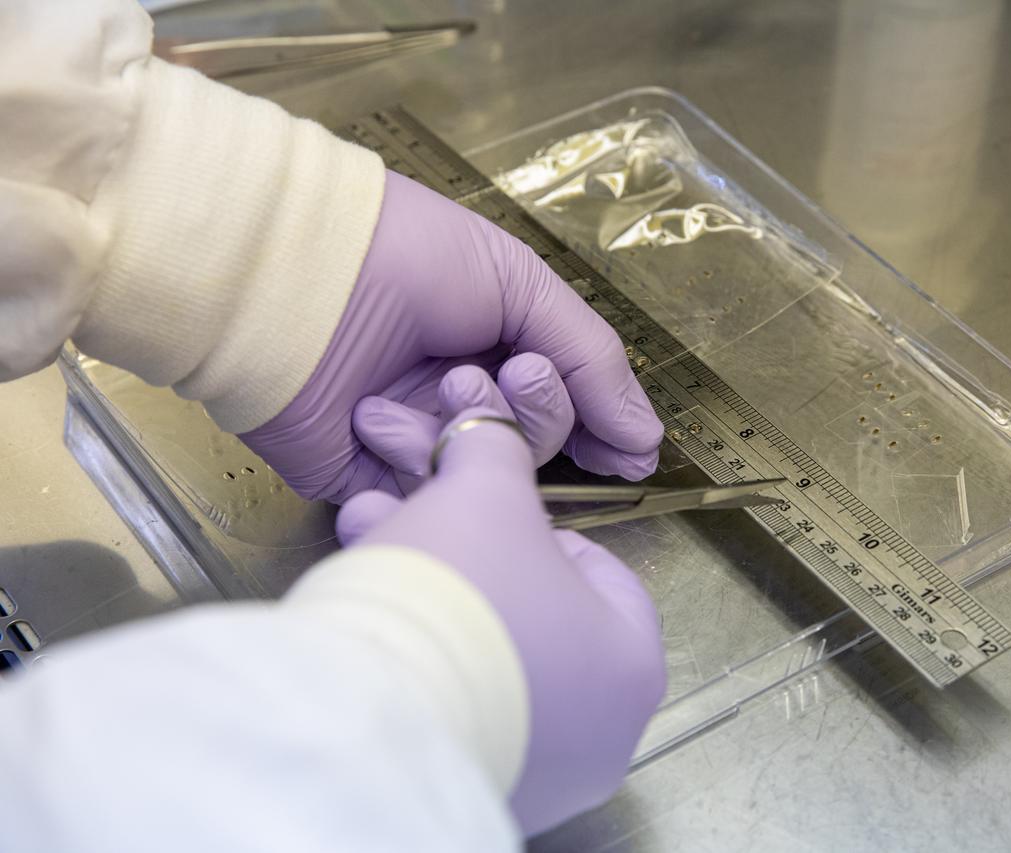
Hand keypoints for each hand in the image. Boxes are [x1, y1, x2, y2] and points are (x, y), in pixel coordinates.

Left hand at [239, 170, 663, 501]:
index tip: (630, 453)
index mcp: (496, 347)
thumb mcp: (521, 284)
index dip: (599, 429)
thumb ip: (593, 359)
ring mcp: (412, 442)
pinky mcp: (362, 481)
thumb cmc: (408, 256)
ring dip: (476, 428)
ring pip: (487, 478)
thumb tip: (648, 440)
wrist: (292, 277)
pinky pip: (419, 503)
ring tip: (444, 385)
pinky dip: (412, 464)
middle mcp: (460, 397)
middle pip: (536, 446)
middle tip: (518, 375)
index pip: (566, 405)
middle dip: (539, 414)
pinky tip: (381, 416)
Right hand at [337, 391, 665, 834]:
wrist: (376, 709)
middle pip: (533, 614)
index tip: (494, 512)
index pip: (601, 574)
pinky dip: (419, 658)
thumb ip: (496, 451)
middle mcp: (602, 733)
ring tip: (369, 542)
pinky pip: (454, 706)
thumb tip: (488, 425)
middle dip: (464, 553)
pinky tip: (364, 606)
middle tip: (414, 514)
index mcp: (633, 661)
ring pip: (486, 659)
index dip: (541, 528)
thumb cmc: (462, 593)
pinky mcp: (478, 792)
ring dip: (429, 593)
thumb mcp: (483, 494)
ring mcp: (544, 774)